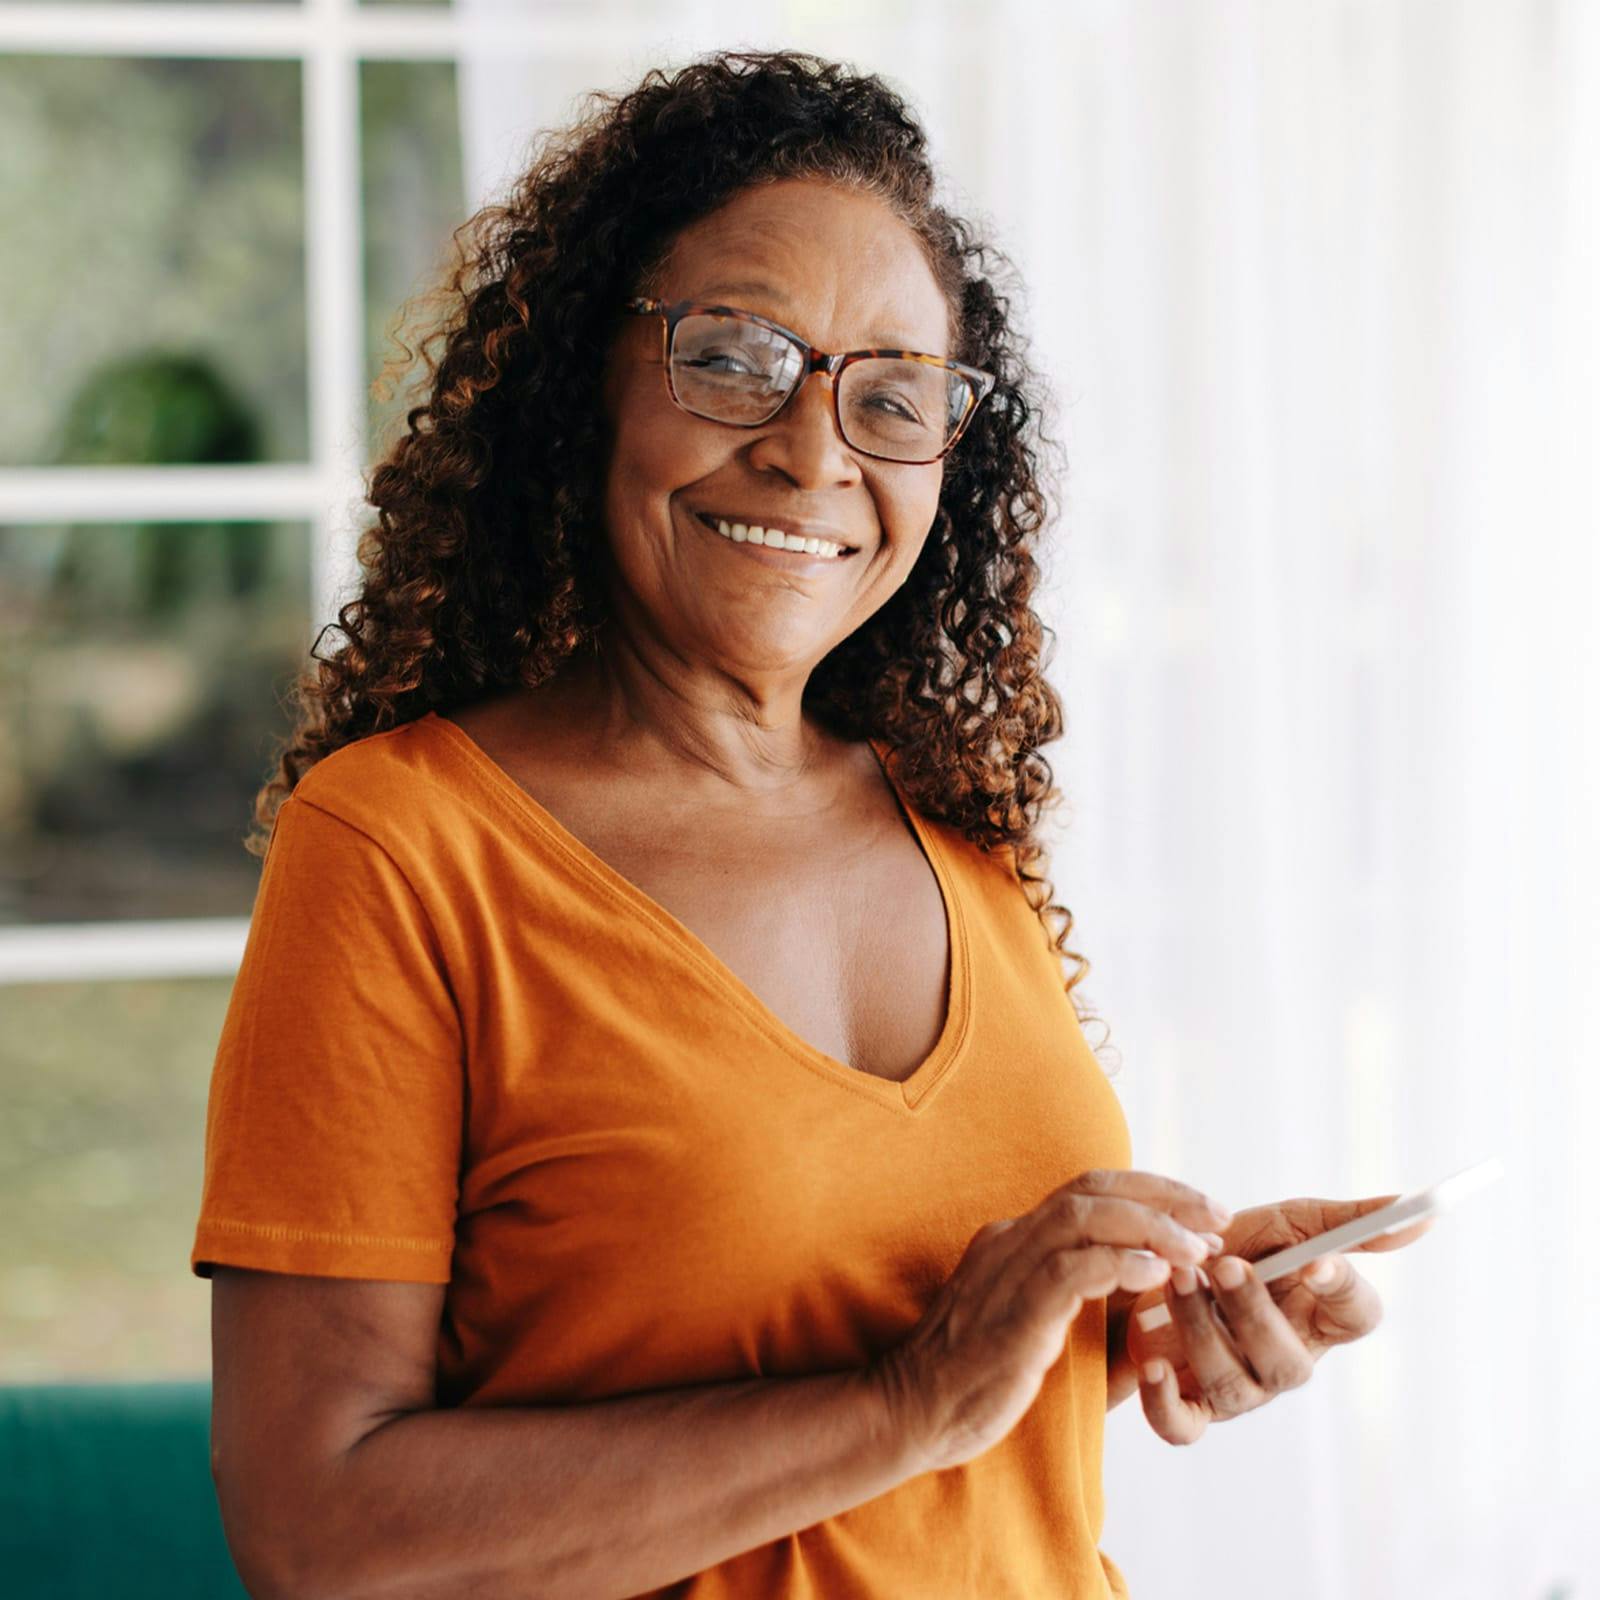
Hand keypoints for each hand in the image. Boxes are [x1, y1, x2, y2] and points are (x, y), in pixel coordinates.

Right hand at [870, 1168, 1231, 1471]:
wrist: (913, 1410)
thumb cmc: (980, 1377)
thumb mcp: (1044, 1330)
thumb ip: (1094, 1312)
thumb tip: (1164, 1312)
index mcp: (1018, 1238)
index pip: (1091, 1189)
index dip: (1152, 1191)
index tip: (1203, 1211)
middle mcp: (1012, 1239)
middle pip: (1094, 1188)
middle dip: (1164, 1195)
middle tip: (1217, 1215)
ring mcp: (1008, 1269)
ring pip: (1085, 1217)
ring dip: (1151, 1226)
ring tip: (1197, 1248)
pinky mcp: (1013, 1311)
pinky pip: (1071, 1270)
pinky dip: (1119, 1263)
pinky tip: (1155, 1275)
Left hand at [1112, 1194, 1433, 1445]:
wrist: (1151, 1265)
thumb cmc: (1234, 1246)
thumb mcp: (1289, 1224)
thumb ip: (1348, 1223)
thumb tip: (1420, 1210)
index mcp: (1317, 1317)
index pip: (1356, 1315)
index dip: (1341, 1292)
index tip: (1316, 1260)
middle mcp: (1283, 1361)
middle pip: (1288, 1363)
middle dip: (1254, 1313)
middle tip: (1225, 1265)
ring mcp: (1238, 1390)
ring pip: (1231, 1383)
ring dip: (1201, 1329)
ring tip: (1177, 1279)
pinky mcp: (1186, 1406)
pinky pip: (1182, 1426)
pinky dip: (1165, 1402)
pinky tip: (1153, 1363)